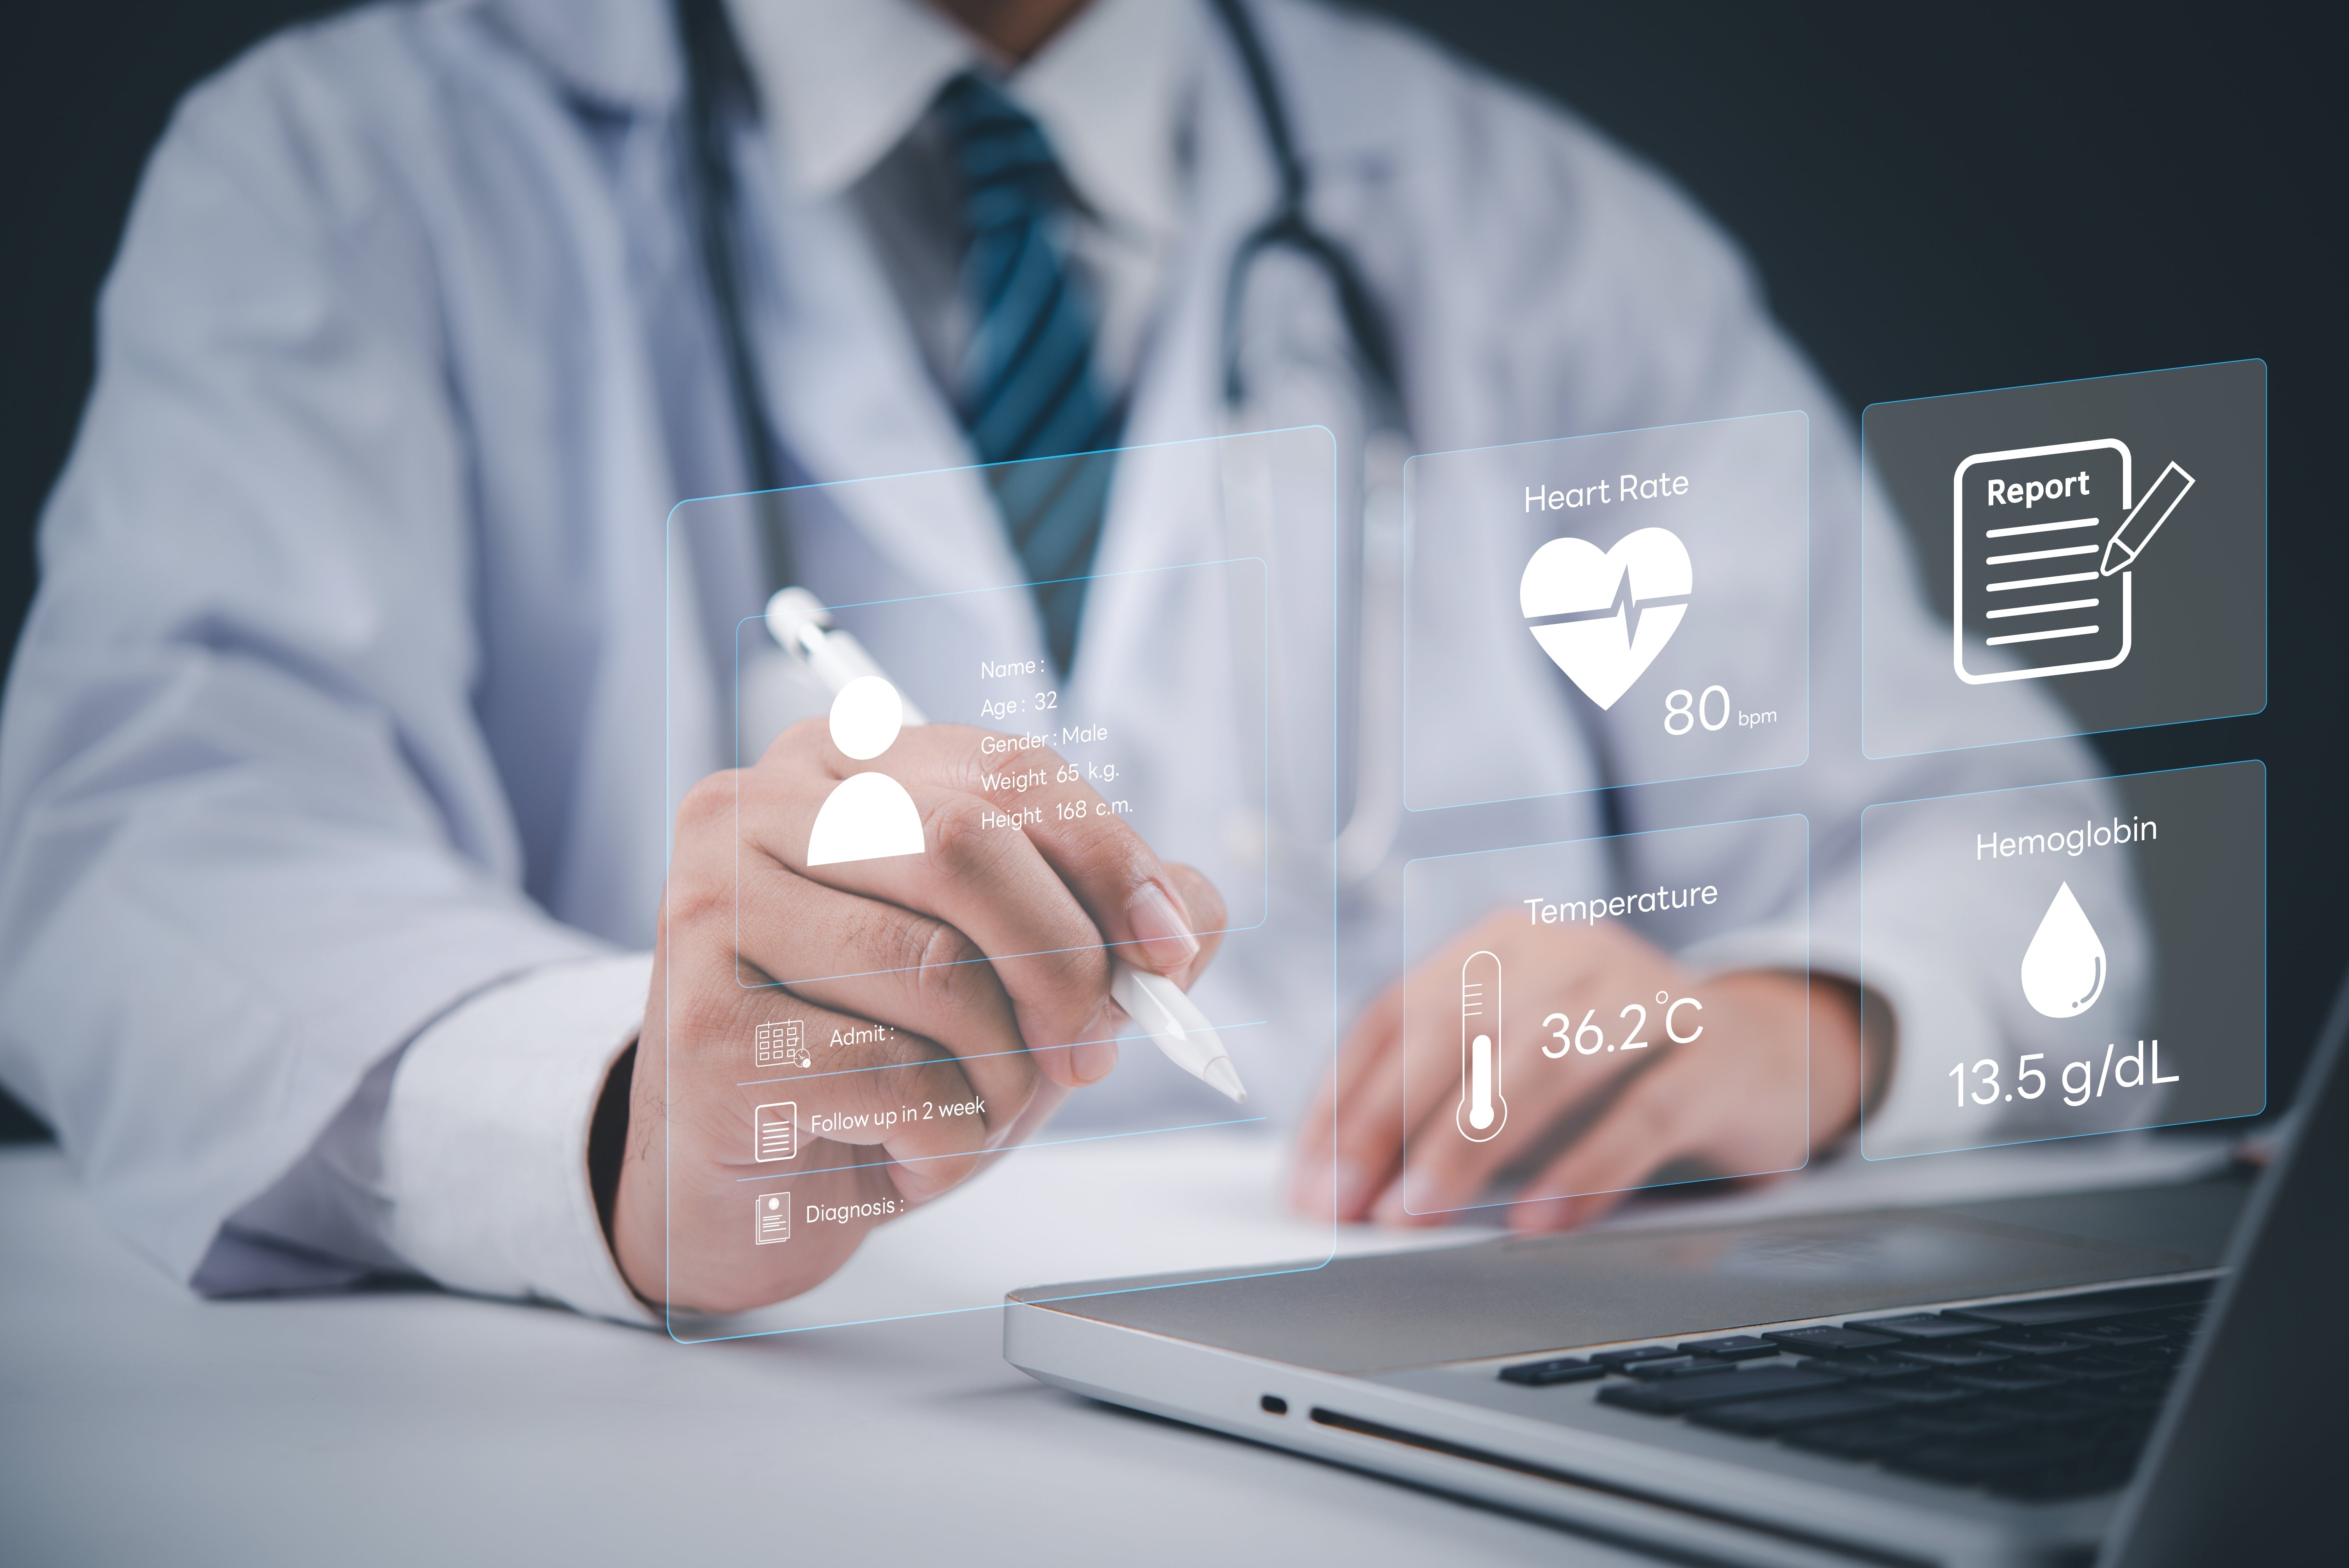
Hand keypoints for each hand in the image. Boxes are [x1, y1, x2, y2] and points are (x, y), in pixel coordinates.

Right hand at [615, 717, 1223, 1312]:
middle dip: (1065, 963)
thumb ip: (1104, 927)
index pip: (1006, 770)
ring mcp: (714, 906)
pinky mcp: (702, 1021)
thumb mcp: (1009, 981)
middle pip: (968, 848)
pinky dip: (941, 1138)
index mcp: (838, 762)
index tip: (1167, 950)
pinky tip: (903, 1153)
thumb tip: (1188, 917)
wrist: (745, 1188)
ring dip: (1000, 1075)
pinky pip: (888, 1073)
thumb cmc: (881, 1063)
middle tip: (1089, 1054)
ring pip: (934, 969)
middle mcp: (755, 808)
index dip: (1110, 859)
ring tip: (971, 1113)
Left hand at [1289, 908, 1863, 1233]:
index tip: (1312, 1181)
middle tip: (1353, 1205)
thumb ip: (1438, 1100)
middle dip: (1390, 1124)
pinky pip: (1640, 1110)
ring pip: (1540, 1062)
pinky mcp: (1713, 1051)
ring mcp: (1646, 993)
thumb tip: (1340, 1183)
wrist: (1766, 1051)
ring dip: (1470, 1144)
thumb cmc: (1614, 1068)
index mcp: (1503, 942)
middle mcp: (1570, 951)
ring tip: (1422, 1212)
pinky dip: (1583, 1169)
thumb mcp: (1516, 1065)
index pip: (1397, 1013)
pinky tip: (1539, 1219)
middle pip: (1457, 1030)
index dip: (1346, 1099)